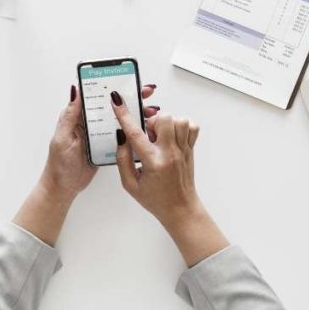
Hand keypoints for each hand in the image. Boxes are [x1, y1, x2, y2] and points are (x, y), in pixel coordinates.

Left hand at [40, 84, 160, 200]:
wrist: (64, 187)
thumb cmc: (59, 164)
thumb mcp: (63, 137)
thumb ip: (70, 115)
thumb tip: (75, 90)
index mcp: (79, 116)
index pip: (97, 95)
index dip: (111, 86)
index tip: (126, 80)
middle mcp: (90, 122)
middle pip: (112, 106)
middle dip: (130, 97)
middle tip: (145, 92)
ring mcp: (100, 134)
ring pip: (120, 119)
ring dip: (135, 113)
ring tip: (150, 111)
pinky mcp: (107, 145)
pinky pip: (122, 135)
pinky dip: (134, 130)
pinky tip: (145, 128)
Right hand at [111, 94, 200, 225]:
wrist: (180, 209)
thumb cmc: (154, 199)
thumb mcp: (130, 185)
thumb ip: (123, 160)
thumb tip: (121, 138)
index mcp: (153, 162)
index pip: (136, 134)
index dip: (124, 115)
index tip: (117, 101)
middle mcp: (170, 153)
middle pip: (164, 119)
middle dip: (152, 121)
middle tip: (148, 135)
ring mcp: (183, 150)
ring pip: (179, 120)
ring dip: (167, 123)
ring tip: (160, 136)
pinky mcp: (191, 149)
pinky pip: (192, 126)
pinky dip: (182, 125)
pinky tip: (172, 136)